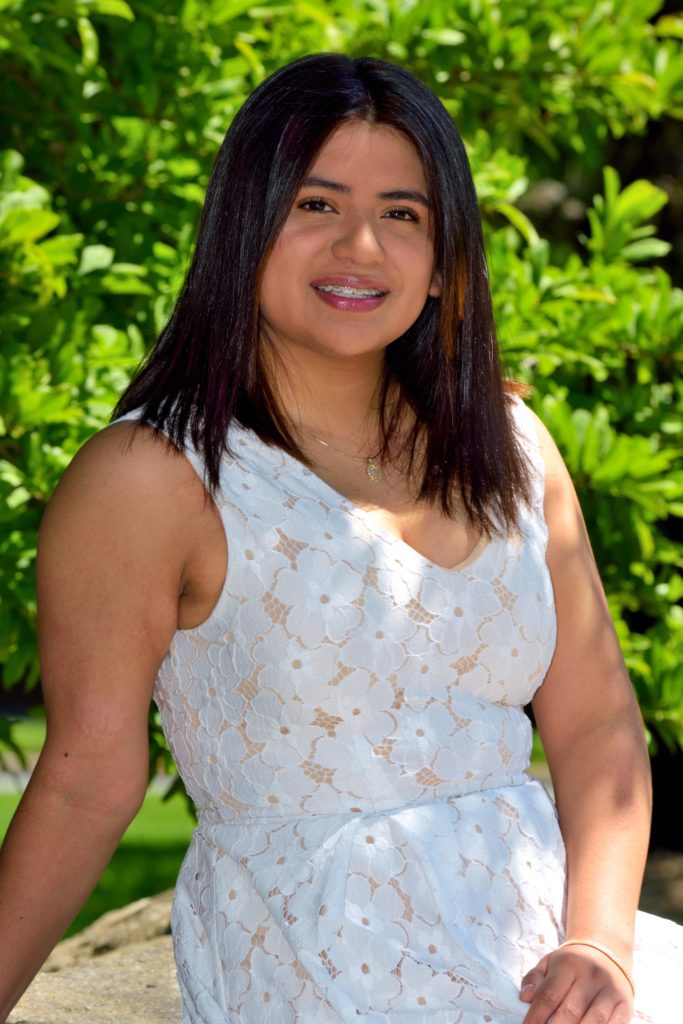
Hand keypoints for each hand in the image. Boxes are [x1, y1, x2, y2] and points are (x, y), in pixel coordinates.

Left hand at [519, 945, 633, 1023]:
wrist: (607, 954)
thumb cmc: (572, 965)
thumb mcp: (550, 963)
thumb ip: (534, 979)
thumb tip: (525, 997)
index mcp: (568, 965)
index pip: (549, 995)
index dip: (536, 1017)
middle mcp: (591, 976)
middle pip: (570, 1012)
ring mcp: (610, 991)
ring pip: (594, 1021)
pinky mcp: (625, 1005)